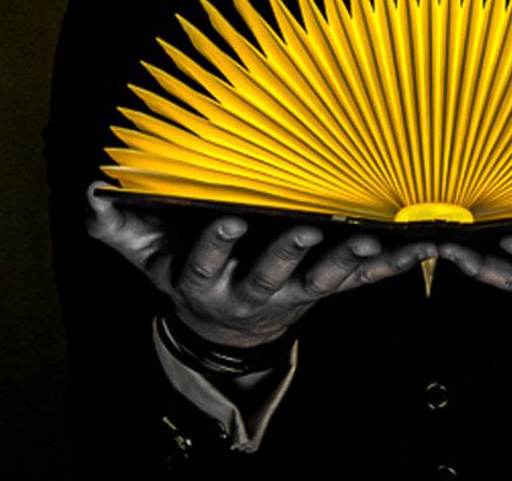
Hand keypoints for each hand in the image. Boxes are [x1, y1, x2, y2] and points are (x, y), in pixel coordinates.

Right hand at [86, 183, 435, 347]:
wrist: (226, 322)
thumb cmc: (184, 268)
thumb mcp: (146, 253)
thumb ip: (119, 223)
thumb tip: (91, 188)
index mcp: (206, 280)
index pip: (206, 262)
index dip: (218, 243)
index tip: (230, 219)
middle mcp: (253, 290)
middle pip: (272, 275)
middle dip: (290, 252)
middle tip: (310, 227)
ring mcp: (295, 292)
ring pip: (323, 280)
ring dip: (348, 261)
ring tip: (371, 240)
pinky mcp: (328, 288)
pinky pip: (363, 280)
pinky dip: (392, 264)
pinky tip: (420, 247)